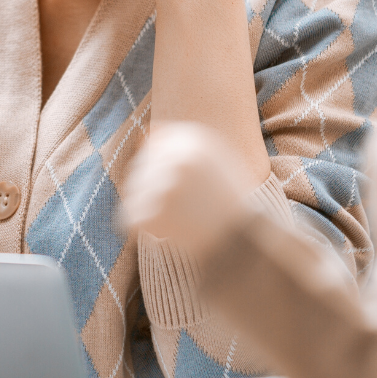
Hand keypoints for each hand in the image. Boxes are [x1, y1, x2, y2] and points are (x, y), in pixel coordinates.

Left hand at [121, 121, 257, 254]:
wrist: (246, 243)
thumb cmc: (231, 201)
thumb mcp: (218, 160)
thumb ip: (183, 143)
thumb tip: (145, 133)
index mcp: (193, 138)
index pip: (154, 146)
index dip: (164, 169)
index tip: (182, 188)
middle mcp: (177, 158)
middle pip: (139, 168)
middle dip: (153, 189)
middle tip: (181, 209)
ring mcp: (164, 186)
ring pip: (133, 193)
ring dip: (149, 207)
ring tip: (180, 219)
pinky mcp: (153, 214)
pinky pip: (130, 217)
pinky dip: (144, 227)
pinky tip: (170, 231)